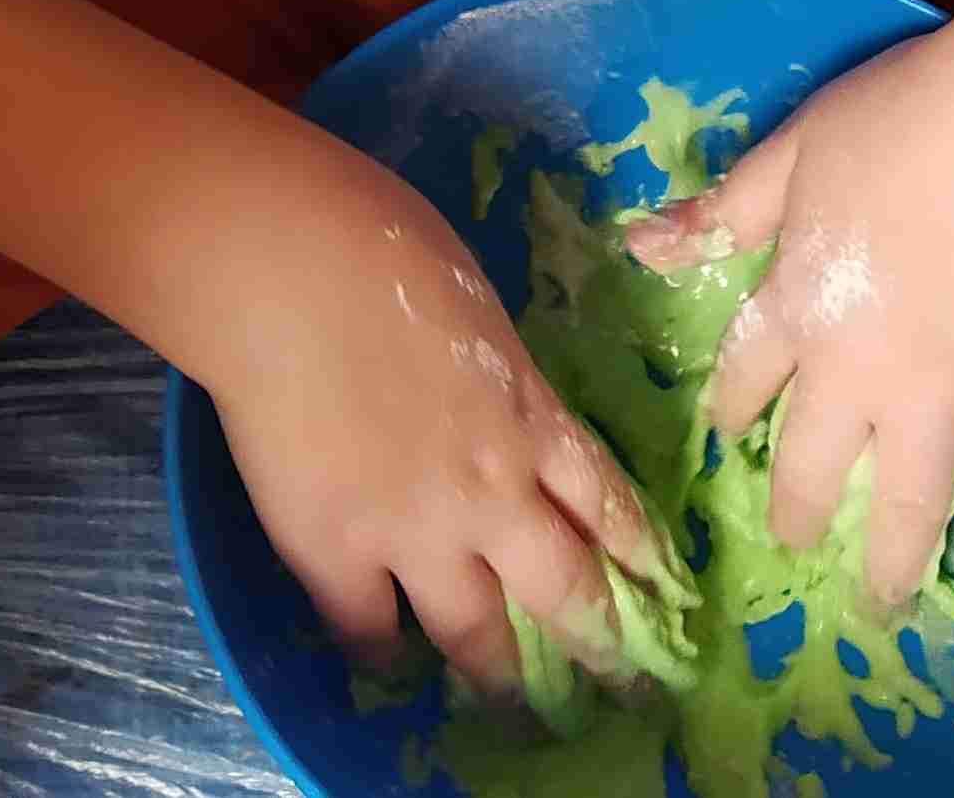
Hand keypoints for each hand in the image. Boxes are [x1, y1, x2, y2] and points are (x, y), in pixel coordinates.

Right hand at [207, 160, 679, 703]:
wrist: (290, 271)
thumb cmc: (381, 245)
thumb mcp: (480, 305)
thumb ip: (498, 371)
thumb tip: (488, 387)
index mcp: (533, 418)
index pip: (609, 505)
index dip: (640, 557)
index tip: (664, 595)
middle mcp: (493, 493)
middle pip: (565, 588)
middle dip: (601, 645)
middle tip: (623, 685)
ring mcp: (415, 530)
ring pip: (477, 633)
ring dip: (501, 675)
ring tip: (515, 708)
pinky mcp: (336, 551)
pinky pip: (368, 631)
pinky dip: (381, 653)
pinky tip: (387, 667)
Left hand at [623, 23, 953, 610]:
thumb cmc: (904, 119)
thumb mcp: (795, 150)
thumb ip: (725, 211)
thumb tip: (640, 245)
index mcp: (794, 306)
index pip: (745, 377)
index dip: (733, 409)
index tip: (727, 435)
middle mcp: (857, 371)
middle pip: (814, 463)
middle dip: (799, 512)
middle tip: (795, 545)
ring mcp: (940, 393)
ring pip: (906, 500)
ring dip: (890, 561)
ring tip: (881, 606)